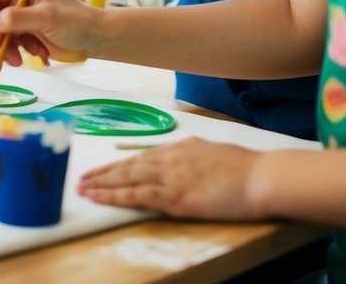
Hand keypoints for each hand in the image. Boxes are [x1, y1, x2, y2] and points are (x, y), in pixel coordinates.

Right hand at [0, 0, 103, 64]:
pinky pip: (9, 42)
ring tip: (17, 62)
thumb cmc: (76, 22)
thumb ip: (17, 19)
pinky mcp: (23, 30)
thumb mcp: (47, 18)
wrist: (95, 39)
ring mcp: (20, 14)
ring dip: (5, 49)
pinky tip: (38, 55)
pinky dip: (17, 52)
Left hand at [79, 138, 265, 219]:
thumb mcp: (216, 153)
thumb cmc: (249, 168)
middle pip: (128, 165)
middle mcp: (171, 159)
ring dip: (102, 183)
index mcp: (182, 148)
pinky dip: (115, 197)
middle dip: (104, 172)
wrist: (263, 177)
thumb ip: (197, 157)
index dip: (121, 163)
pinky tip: (99, 198)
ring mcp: (171, 176)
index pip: (143, 156)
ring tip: (82, 187)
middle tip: (83, 177)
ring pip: (126, 178)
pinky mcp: (175, 196)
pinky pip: (137, 196)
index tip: (106, 167)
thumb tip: (191, 160)